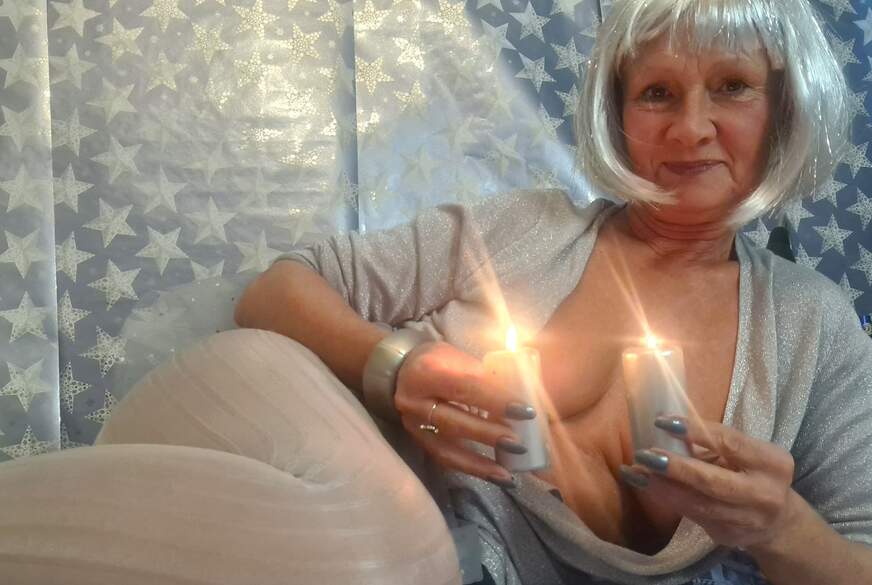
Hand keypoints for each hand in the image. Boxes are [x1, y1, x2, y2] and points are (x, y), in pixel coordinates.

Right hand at [394, 341, 533, 486]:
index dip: (498, 401)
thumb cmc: (439, 360)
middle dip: (490, 434)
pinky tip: (495, 476)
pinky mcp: (416, 440)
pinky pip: (444, 459)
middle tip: (520, 444)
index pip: (467, 387)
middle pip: (456, 421)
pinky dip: (471, 468)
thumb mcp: (460, 358)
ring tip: (508, 475)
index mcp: (430, 370)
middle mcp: (416, 399)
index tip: (526, 412)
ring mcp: (413, 424)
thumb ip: (486, 377)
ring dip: (480, 463)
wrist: (399, 370)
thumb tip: (522, 397)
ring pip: (447, 447)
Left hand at [620, 415, 799, 549]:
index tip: (662, 421)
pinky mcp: (728, 535)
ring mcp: (746, 520)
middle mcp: (764, 494)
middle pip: (711, 481)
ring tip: (635, 472)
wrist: (779, 523)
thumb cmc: (752, 474)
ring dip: (661, 487)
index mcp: (772, 462)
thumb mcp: (746, 454)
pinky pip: (692, 515)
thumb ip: (715, 442)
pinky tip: (645, 487)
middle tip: (643, 454)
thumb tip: (666, 424)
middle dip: (674, 467)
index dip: (694, 430)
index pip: (729, 442)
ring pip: (697, 503)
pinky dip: (666, 500)